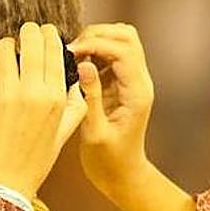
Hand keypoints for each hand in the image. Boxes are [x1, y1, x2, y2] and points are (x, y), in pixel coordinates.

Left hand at [0, 22, 86, 197]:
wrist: (3, 185)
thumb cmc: (34, 162)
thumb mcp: (64, 135)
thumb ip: (74, 105)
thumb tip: (74, 81)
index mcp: (57, 99)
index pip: (54, 48)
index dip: (49, 35)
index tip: (46, 34)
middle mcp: (34, 92)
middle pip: (31, 39)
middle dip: (29, 33)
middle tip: (28, 36)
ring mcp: (8, 94)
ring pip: (5, 48)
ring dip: (8, 46)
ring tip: (11, 53)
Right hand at [67, 23, 154, 194]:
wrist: (121, 175)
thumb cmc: (108, 161)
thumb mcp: (95, 133)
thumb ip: (90, 98)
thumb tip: (83, 64)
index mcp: (136, 93)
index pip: (122, 49)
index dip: (95, 43)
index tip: (70, 52)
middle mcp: (139, 82)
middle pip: (126, 36)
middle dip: (96, 35)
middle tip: (71, 51)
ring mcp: (131, 80)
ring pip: (120, 40)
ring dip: (95, 40)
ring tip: (72, 56)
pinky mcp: (120, 83)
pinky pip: (110, 54)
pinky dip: (93, 51)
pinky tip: (76, 65)